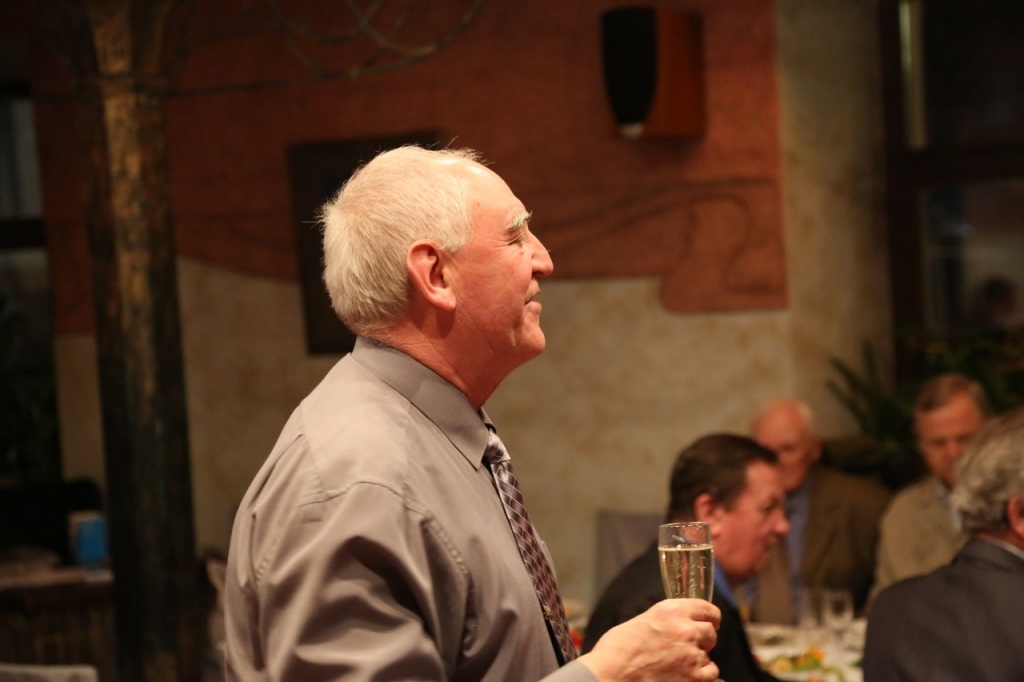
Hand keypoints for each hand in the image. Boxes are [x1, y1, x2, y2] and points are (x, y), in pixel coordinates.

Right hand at [579, 598, 720, 681]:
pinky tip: (685, 674)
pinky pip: (711, 673)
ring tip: (678, 663)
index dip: (710, 617)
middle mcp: (685, 630)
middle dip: (702, 639)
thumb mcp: (643, 621)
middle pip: (710, 632)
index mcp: (671, 611)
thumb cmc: (618, 649)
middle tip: (688, 646)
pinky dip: (701, 675)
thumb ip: (666, 620)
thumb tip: (678, 625)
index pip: (707, 609)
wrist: (611, 673)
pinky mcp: (693, 677)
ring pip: (708, 655)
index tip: (711, 622)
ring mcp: (691, 655)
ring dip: (698, 658)